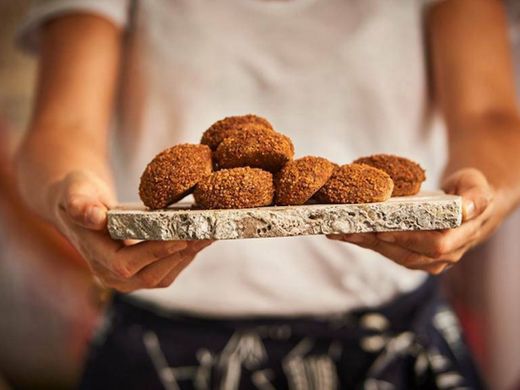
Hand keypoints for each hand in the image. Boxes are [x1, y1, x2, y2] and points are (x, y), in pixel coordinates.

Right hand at [49, 170, 211, 291]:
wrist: (82, 203)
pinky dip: (188, 253)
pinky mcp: (144, 271)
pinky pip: (170, 268)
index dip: (156, 252)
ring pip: (166, 274)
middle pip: (153, 274)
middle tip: (208, 232)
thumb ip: (81, 204)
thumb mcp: (74, 192)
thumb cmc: (78, 194)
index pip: (127, 265)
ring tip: (212, 232)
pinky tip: (202, 235)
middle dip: (183, 253)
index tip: (182, 236)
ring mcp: (130, 278)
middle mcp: (112, 276)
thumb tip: (94, 217)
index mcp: (96, 259)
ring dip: (191, 254)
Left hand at [328, 168, 498, 273]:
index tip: (384, 230)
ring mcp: (426, 259)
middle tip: (348, 230)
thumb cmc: (471, 192)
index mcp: (462, 239)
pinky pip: (387, 250)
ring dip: (365, 244)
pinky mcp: (411, 255)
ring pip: (393, 255)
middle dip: (375, 243)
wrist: (468, 205)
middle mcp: (444, 256)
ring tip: (339, 231)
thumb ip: (476, 197)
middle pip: (407, 254)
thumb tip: (467, 208)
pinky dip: (366, 242)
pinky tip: (345, 233)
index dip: (409, 239)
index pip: (435, 246)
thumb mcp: (478, 188)